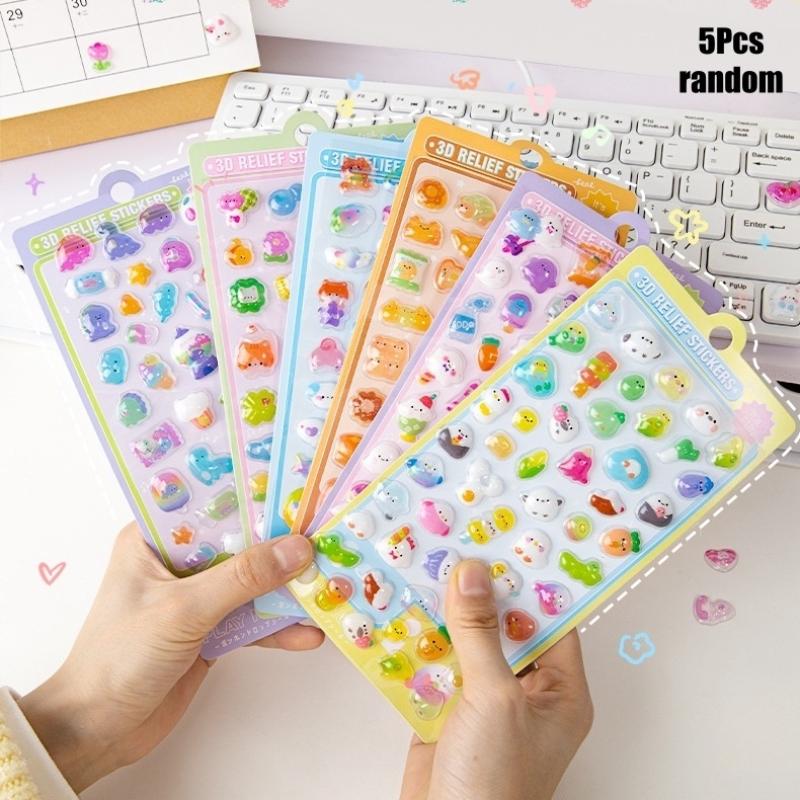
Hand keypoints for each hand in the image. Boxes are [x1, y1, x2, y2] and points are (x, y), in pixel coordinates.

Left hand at [19, 523, 321, 791]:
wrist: (98, 731)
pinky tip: (307, 633)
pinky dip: (278, 626)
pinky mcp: (210, 630)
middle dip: (280, 545)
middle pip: (239, 543)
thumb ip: (242, 578)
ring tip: (326, 585)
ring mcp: (196, 597)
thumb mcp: (183, 609)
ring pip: (251, 582)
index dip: (253, 498)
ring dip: (285, 589)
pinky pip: (252, 619)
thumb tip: (297, 549)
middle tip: (324, 537)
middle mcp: (178, 561)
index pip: (211, 505)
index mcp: (155, 539)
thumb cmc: (119, 658)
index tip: (297, 492)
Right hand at [400, 560, 592, 799]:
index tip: (509, 537)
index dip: (531, 578)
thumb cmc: (495, 784)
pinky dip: (418, 639)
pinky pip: (435, 662)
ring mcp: (484, 699)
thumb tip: (473, 575)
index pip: (551, 618)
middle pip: (504, 624)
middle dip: (480, 588)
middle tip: (459, 539)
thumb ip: (481, 635)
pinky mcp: (446, 708)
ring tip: (427, 561)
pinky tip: (402, 608)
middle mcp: (524, 689)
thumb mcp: (496, 700)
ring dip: (445, 610)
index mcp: (559, 689)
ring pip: (466, 640)